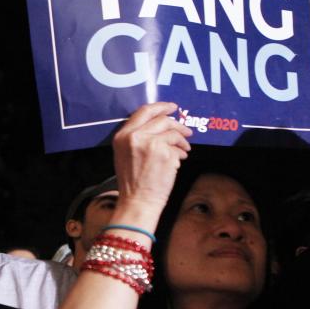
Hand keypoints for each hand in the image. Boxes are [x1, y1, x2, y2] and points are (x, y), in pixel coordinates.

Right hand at [111, 102, 192, 221]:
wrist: (138, 201)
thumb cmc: (133, 182)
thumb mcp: (125, 154)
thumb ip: (137, 137)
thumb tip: (160, 125)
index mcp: (123, 135)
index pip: (144, 111)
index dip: (161, 107)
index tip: (172, 107)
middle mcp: (135, 136)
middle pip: (162, 120)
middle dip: (177, 124)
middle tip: (186, 131)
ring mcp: (150, 144)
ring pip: (173, 133)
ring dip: (182, 140)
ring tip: (184, 149)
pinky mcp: (164, 153)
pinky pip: (177, 147)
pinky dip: (181, 153)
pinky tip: (179, 161)